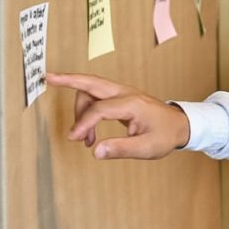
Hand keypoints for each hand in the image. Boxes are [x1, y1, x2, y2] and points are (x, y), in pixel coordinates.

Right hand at [45, 72, 190, 159]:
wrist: (181, 124)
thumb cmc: (166, 135)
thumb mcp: (148, 148)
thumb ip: (122, 149)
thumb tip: (95, 151)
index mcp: (132, 104)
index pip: (100, 109)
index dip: (84, 124)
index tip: (75, 139)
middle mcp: (126, 93)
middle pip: (92, 82)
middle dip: (69, 79)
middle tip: (48, 77)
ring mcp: (123, 94)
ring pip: (92, 90)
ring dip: (81, 110)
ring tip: (82, 138)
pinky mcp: (121, 98)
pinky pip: (97, 98)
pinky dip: (88, 112)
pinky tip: (89, 134)